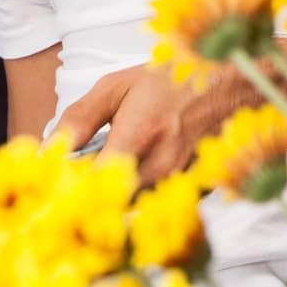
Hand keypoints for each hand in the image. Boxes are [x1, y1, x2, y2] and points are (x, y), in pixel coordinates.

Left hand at [48, 60, 269, 189]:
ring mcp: (179, 184)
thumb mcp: (121, 84)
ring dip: (112, 201)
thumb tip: (49, 149)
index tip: (50, 192)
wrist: (238, 81)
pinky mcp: (191, 194)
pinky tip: (135, 179)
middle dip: (87, 202)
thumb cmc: (175, 77)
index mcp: (139, 134)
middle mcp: (161, 166)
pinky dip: (139, 199)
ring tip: (103, 180)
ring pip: (131, 210)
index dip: (68, 194)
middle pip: (109, 207)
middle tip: (71, 188)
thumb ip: (81, 117)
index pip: (93, 186)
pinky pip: (154, 207)